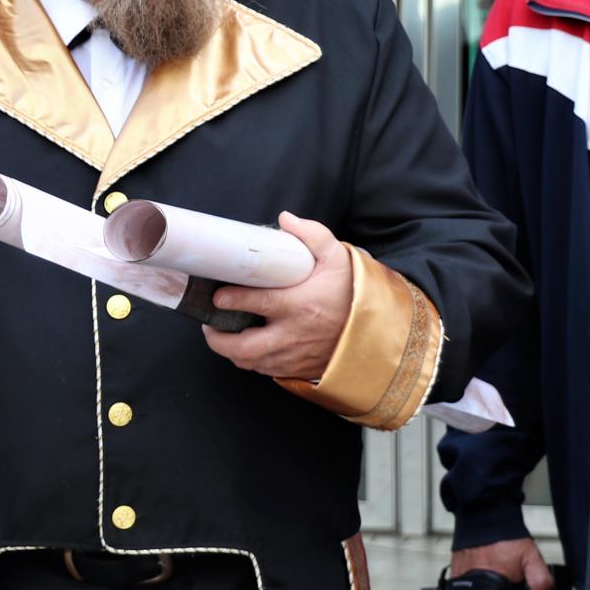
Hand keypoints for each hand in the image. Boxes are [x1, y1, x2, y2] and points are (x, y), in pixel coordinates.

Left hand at [202, 212, 351, 380]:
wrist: (380, 329)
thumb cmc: (353, 292)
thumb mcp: (339, 257)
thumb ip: (312, 235)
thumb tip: (285, 218)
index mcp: (300, 305)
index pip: (258, 304)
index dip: (232, 300)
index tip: (218, 295)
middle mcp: (295, 335)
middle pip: (245, 347)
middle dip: (218, 339)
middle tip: (208, 323)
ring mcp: (296, 356)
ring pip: (251, 363)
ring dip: (231, 351)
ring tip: (221, 334)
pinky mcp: (299, 369)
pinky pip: (266, 371)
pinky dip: (250, 362)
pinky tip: (245, 347)